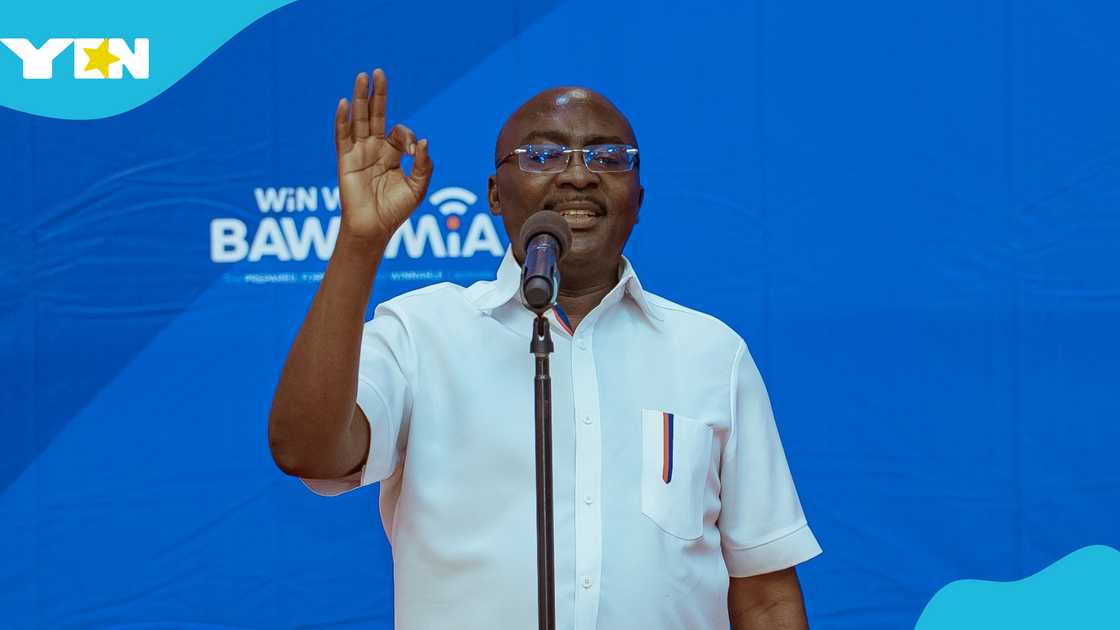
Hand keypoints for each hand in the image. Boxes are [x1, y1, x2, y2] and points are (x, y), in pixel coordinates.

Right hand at [334, 69, 432, 243]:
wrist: (374, 229)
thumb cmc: (395, 211)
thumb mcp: (418, 187)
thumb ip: (424, 165)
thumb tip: (423, 141)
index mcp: (392, 154)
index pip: (399, 132)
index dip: (407, 135)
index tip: (412, 149)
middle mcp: (374, 149)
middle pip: (375, 115)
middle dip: (378, 95)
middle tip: (379, 72)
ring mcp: (359, 153)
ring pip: (359, 120)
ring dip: (361, 98)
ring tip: (362, 77)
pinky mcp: (345, 161)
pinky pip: (342, 136)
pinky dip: (343, 120)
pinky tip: (345, 103)